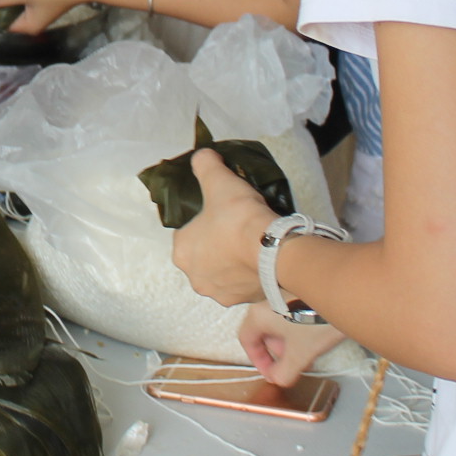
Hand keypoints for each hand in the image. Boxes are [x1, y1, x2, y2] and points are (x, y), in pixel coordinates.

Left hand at [170, 148, 279, 304]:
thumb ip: (205, 165)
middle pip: (204, 255)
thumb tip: (202, 155)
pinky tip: (261, 259)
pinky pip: (244, 284)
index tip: (220, 213)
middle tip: (237, 228)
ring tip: (251, 243)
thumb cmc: (238, 217)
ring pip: (224, 272)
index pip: (187, 234)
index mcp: (181, 252)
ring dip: (233, 261)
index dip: (203, 221)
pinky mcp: (244, 300)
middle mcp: (196, 278)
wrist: (274, 249)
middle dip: (217, 244)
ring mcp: (220, 292)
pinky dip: (250, 273)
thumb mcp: (219, 181)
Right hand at [238, 302, 347, 385]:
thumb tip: (278, 379)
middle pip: (263, 334)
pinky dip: (297, 332)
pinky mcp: (297, 296)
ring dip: (288, 344)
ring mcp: (282, 297)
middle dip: (277, 354)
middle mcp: (266, 303)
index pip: (246, 341)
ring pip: (278, 326)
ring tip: (306, 354)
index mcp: (258, 316)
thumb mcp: (299, 354)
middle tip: (291, 366)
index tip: (271, 373)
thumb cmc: (316, 321)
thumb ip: (284, 373)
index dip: (258, 362)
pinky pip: (290, 317)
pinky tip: (313, 340)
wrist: (341, 298)